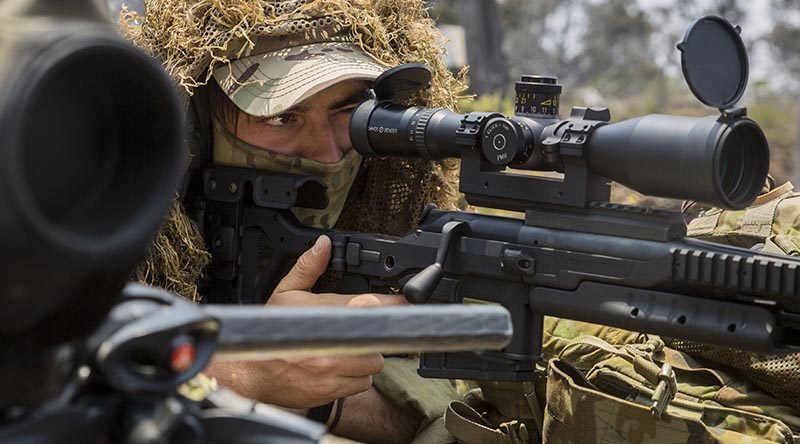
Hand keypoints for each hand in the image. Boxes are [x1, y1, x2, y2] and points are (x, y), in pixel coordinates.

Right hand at [206, 235, 406, 408]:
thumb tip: (324, 245)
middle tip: (357, 331)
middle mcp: (334, 341)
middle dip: (373, 334)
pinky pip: (363, 384)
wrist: (250, 374)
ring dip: (367, 357)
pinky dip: (358, 378)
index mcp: (326, 312)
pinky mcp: (334, 390)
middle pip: (380, 338)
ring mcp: (336, 368)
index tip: (410, 302)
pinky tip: (340, 368)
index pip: (373, 305)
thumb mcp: (285, 292)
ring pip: (375, 362)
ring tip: (347, 350)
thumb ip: (309, 268)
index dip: (397, 304)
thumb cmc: (269, 334)